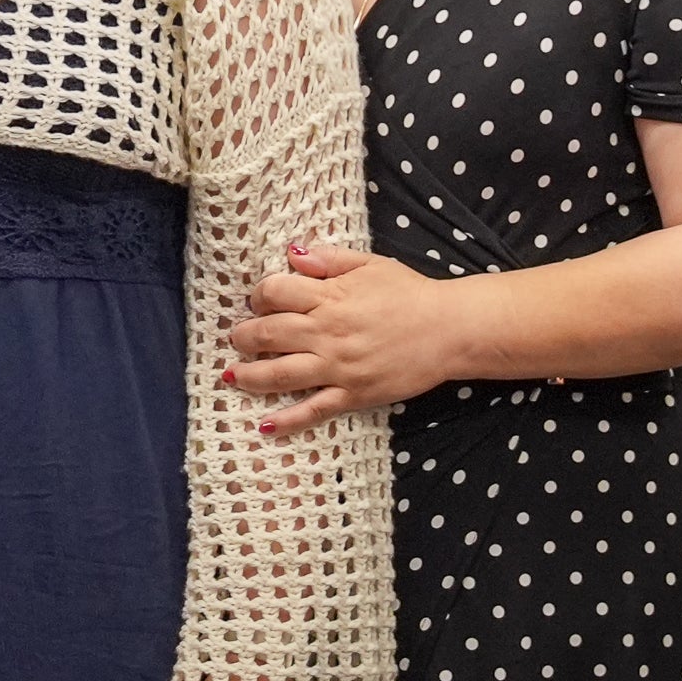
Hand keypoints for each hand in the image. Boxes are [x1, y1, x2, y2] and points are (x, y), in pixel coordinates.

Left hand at [227, 241, 462, 433]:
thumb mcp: (369, 263)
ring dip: (250, 375)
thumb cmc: (410, 292)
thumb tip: (292, 255)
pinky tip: (266, 425)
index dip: (260, 295)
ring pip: (282, 373)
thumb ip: (329, 259)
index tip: (259, 300)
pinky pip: (314, 409)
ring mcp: (339, 367)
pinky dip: (288, 420)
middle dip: (245, 336)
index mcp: (330, 296)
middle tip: (238, 338)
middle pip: (269, 333)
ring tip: (232, 376)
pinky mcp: (353, 394)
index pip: (276, 292)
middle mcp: (327, 332)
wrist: (450, 329)